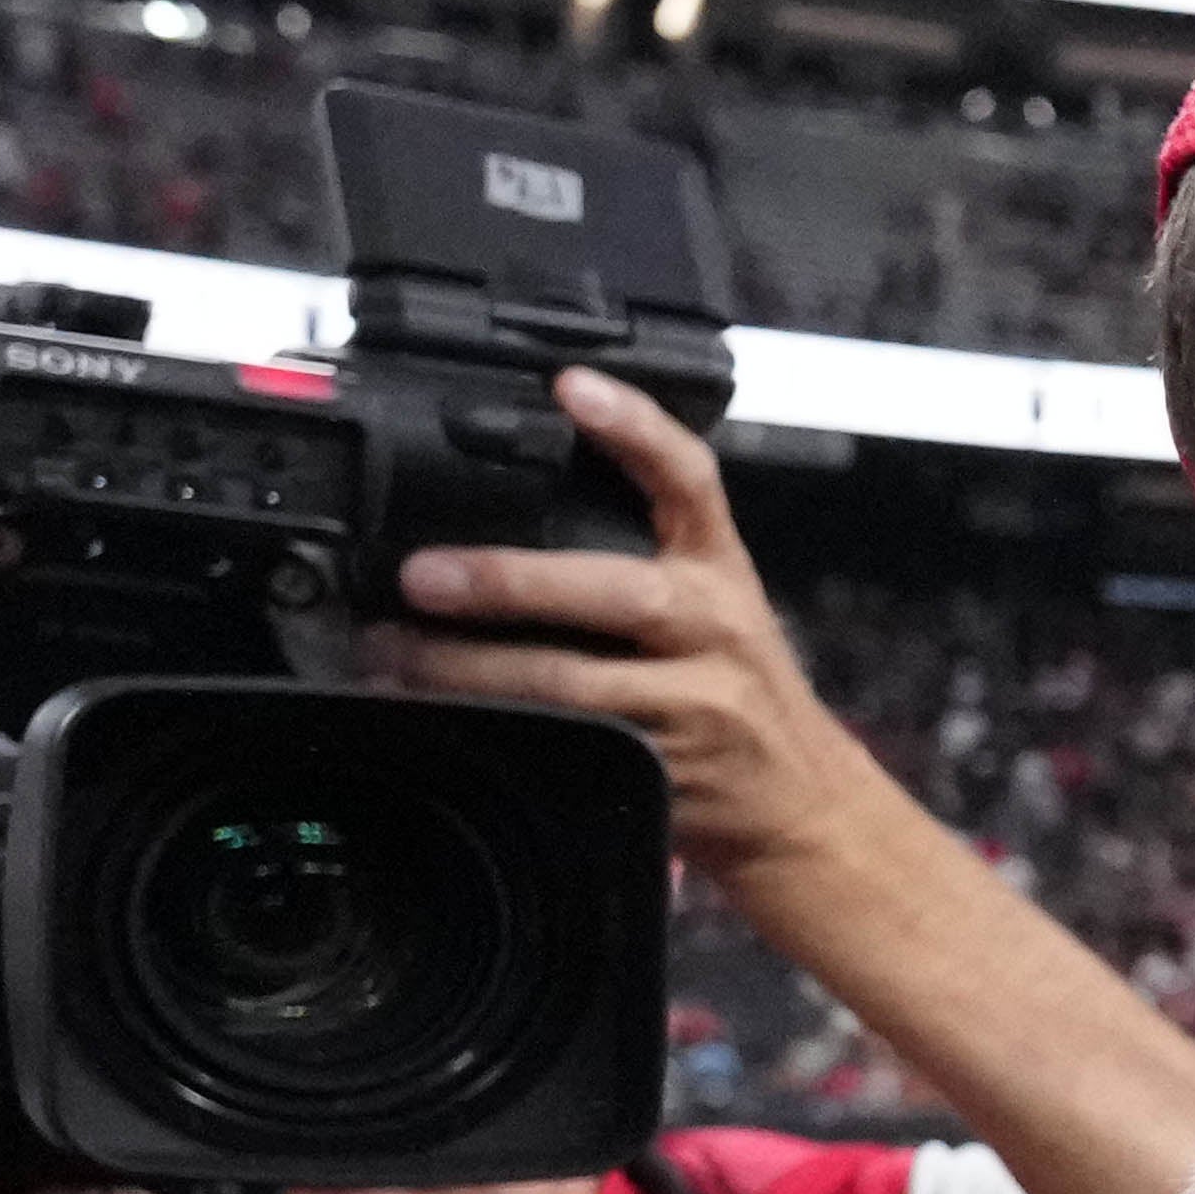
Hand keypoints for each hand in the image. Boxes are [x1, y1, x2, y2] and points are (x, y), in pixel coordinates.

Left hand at [378, 372, 895, 899]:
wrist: (800, 806)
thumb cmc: (736, 693)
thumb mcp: (711, 608)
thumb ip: (637, 558)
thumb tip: (492, 519)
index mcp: (720, 572)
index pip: (691, 482)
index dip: (636, 429)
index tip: (571, 387)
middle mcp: (715, 629)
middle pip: (617, 592)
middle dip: (511, 582)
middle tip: (423, 575)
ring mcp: (693, 707)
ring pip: (572, 686)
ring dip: (470, 671)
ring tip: (393, 654)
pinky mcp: (662, 774)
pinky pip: (567, 752)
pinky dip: (495, 736)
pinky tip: (437, 723)